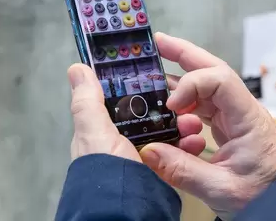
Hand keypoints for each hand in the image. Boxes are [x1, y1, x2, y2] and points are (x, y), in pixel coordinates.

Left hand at [67, 64, 206, 161]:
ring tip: (194, 124)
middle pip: (149, 115)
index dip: (140, 87)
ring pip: (167, 133)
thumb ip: (87, 103)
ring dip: (184, 125)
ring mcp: (142, 158)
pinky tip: (198, 143)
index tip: (158, 75)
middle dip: (169, 106)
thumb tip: (77, 69)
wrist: (127, 214)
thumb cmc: (106, 173)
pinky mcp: (160, 172)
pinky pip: (178, 153)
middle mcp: (121, 144)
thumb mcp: (93, 133)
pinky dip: (190, 147)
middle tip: (186, 99)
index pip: (122, 102)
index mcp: (102, 132)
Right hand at [139, 33, 275, 219]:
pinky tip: (170, 118)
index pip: (221, 80)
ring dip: (180, 80)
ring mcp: (234, 116)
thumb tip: (148, 151)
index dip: (191, 84)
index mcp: (248, 118)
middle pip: (213, 70)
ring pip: (206, 86)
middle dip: (184, 54)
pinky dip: (184, 106)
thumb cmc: (262, 193)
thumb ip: (182, 170)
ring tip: (154, 78)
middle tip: (157, 43)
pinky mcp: (227, 126)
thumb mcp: (221, 189)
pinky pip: (202, 107)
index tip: (171, 105)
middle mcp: (241, 109)